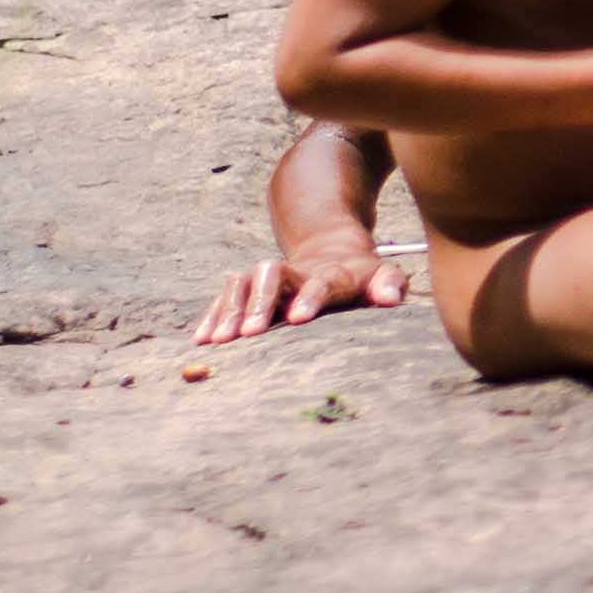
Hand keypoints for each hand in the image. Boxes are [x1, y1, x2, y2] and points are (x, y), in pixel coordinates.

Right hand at [193, 238, 401, 347]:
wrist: (332, 250)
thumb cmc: (360, 276)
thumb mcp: (382, 276)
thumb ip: (389, 285)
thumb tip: (391, 298)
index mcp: (331, 274)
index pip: (320, 283)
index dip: (310, 298)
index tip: (297, 319)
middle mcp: (295, 271)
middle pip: (271, 276)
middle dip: (259, 302)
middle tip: (249, 334)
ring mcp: (268, 277)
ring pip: (243, 282)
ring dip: (230, 309)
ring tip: (219, 341)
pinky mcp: (249, 287)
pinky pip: (225, 296)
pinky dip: (213, 315)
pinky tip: (201, 340)